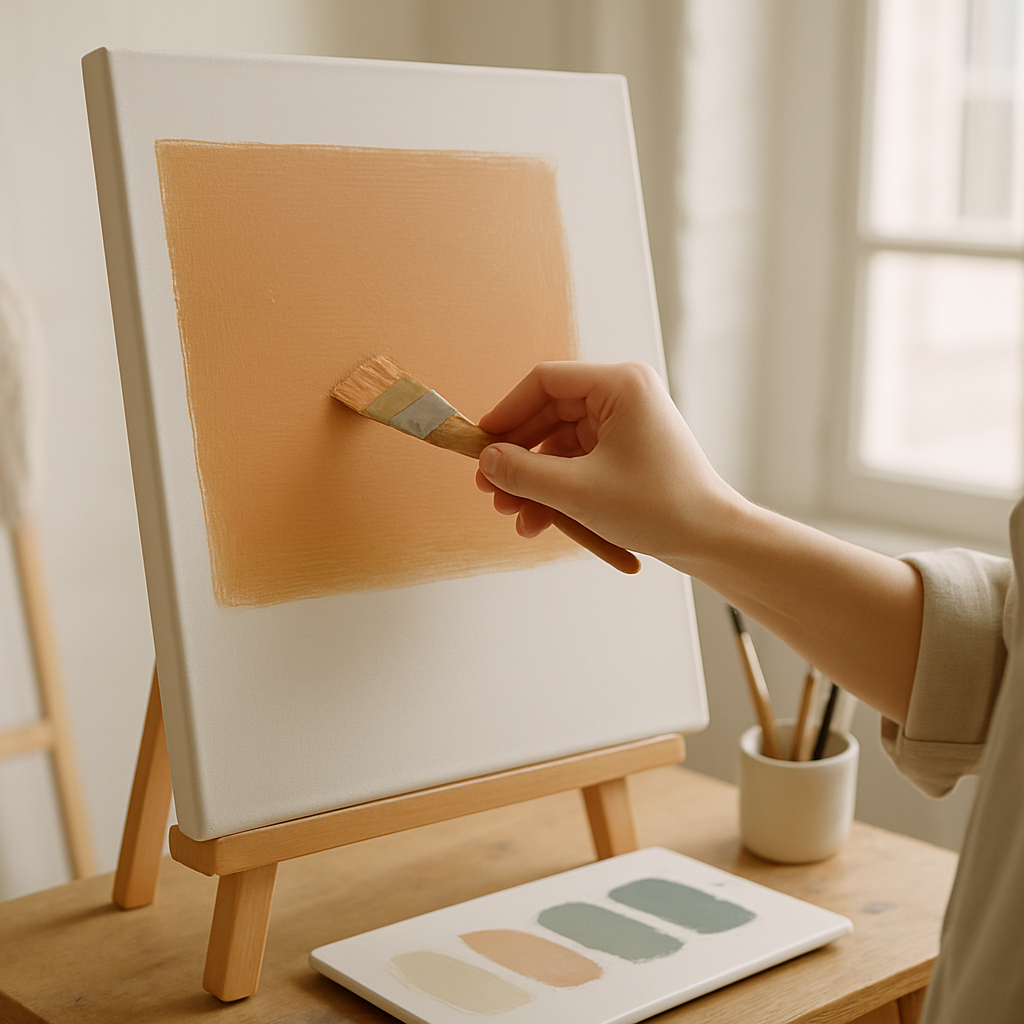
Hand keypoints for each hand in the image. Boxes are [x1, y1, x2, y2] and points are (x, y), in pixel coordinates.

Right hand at [475, 361, 743, 565]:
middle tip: (491, 491)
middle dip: (518, 458)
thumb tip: (485, 461)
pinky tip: (538, 522)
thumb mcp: (578, 491)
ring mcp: (623, 425)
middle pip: (548, 416)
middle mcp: (622, 397)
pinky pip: (576, 464)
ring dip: (534, 481)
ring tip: (514, 516)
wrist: (710, 539)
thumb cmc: (658, 507)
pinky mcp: (624, 453)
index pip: (545, 382)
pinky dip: (556, 490)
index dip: (506, 413)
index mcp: (620, 385)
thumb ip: (524, 472)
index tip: (480, 445)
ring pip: (559, 445)